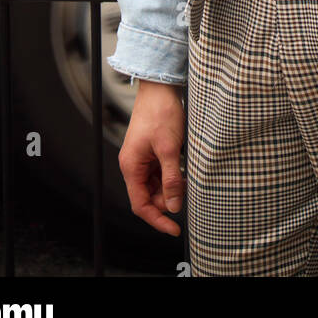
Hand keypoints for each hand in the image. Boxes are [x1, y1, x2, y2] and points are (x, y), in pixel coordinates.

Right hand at [117, 79, 185, 235]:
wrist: (160, 88)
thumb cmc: (161, 113)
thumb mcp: (169, 149)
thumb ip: (171, 179)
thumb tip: (174, 206)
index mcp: (131, 166)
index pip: (140, 204)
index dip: (157, 219)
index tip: (174, 228)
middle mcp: (133, 165)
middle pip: (147, 196)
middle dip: (165, 202)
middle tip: (184, 197)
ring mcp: (142, 158)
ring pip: (154, 185)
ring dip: (169, 189)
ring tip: (185, 183)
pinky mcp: (150, 151)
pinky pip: (158, 173)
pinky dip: (170, 177)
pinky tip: (182, 173)